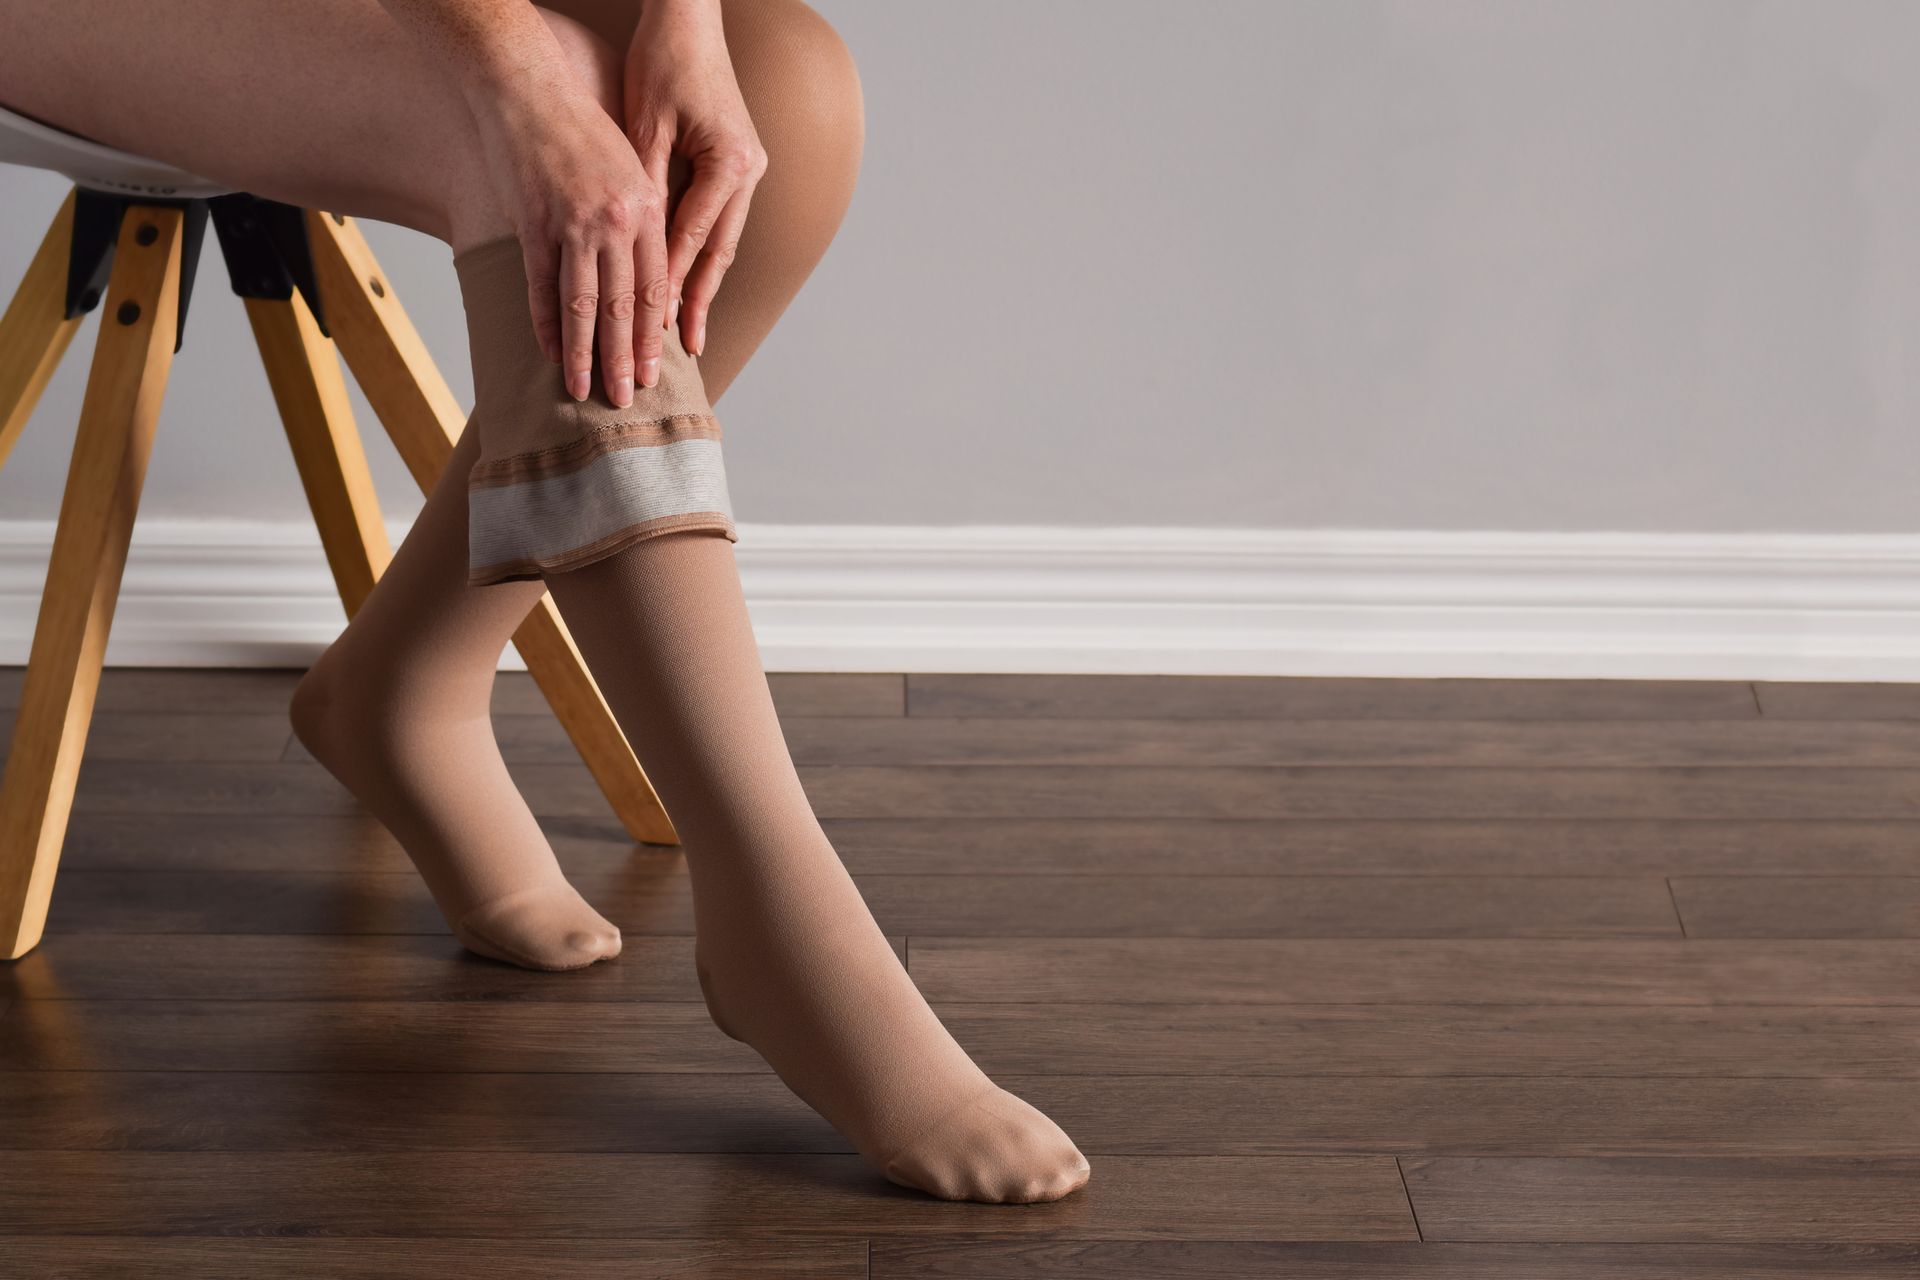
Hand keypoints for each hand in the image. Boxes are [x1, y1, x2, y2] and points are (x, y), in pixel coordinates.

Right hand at [469, 72, 665, 406]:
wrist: (530, 90)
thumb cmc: (582, 130)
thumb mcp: (629, 169)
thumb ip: (641, 222)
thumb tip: (646, 278)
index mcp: (645, 210)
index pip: (654, 288)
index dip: (650, 335)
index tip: (653, 369)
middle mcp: (614, 222)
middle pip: (623, 306)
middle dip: (624, 357)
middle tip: (627, 397)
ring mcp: (573, 225)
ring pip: (583, 306)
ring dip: (584, 354)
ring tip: (584, 390)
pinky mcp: (535, 225)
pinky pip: (542, 287)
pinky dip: (546, 323)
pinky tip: (550, 352)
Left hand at [624, 0, 766, 359]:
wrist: (690, 20)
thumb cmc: (664, 62)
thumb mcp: (646, 126)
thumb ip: (647, 187)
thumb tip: (635, 249)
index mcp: (730, 163)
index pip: (694, 237)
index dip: (671, 283)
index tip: (653, 325)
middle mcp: (749, 172)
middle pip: (719, 253)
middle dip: (699, 303)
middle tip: (687, 350)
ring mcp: (750, 169)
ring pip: (723, 243)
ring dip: (704, 287)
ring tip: (690, 331)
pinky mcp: (739, 164)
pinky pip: (720, 223)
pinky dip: (704, 256)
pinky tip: (691, 284)